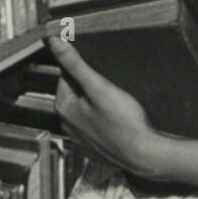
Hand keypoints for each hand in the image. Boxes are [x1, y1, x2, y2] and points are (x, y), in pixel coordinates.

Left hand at [48, 38, 163, 178]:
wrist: (144, 156)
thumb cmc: (123, 122)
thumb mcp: (99, 86)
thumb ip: (75, 64)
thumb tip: (54, 42)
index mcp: (63, 107)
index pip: (65, 76)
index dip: (84, 70)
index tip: (100, 72)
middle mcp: (66, 125)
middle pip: (75, 93)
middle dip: (90, 87)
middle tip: (111, 89)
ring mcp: (80, 139)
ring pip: (85, 110)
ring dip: (97, 104)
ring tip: (116, 104)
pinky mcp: (93, 148)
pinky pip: (94, 126)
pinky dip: (103, 121)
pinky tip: (117, 121)